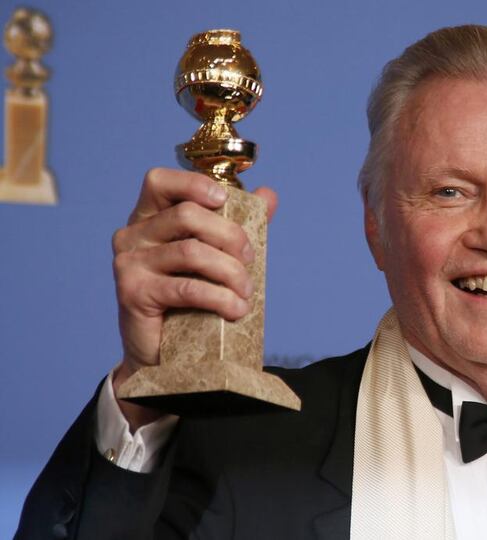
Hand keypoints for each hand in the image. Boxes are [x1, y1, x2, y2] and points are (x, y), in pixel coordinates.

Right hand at [111, 168, 276, 428]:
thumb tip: (268, 194)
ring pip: (192, 251)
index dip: (194, 183)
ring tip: (246, 291)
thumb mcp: (216, 256)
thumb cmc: (189, 299)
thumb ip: (239, 222)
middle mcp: (131, 235)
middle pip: (187, 215)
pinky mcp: (133, 293)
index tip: (224, 201)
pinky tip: (236, 309)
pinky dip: (220, 297)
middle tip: (250, 260)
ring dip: (230, 272)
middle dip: (230, 235)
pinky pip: (187, 287)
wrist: (161, 353)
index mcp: (148, 218)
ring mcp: (128, 263)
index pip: (160, 181)